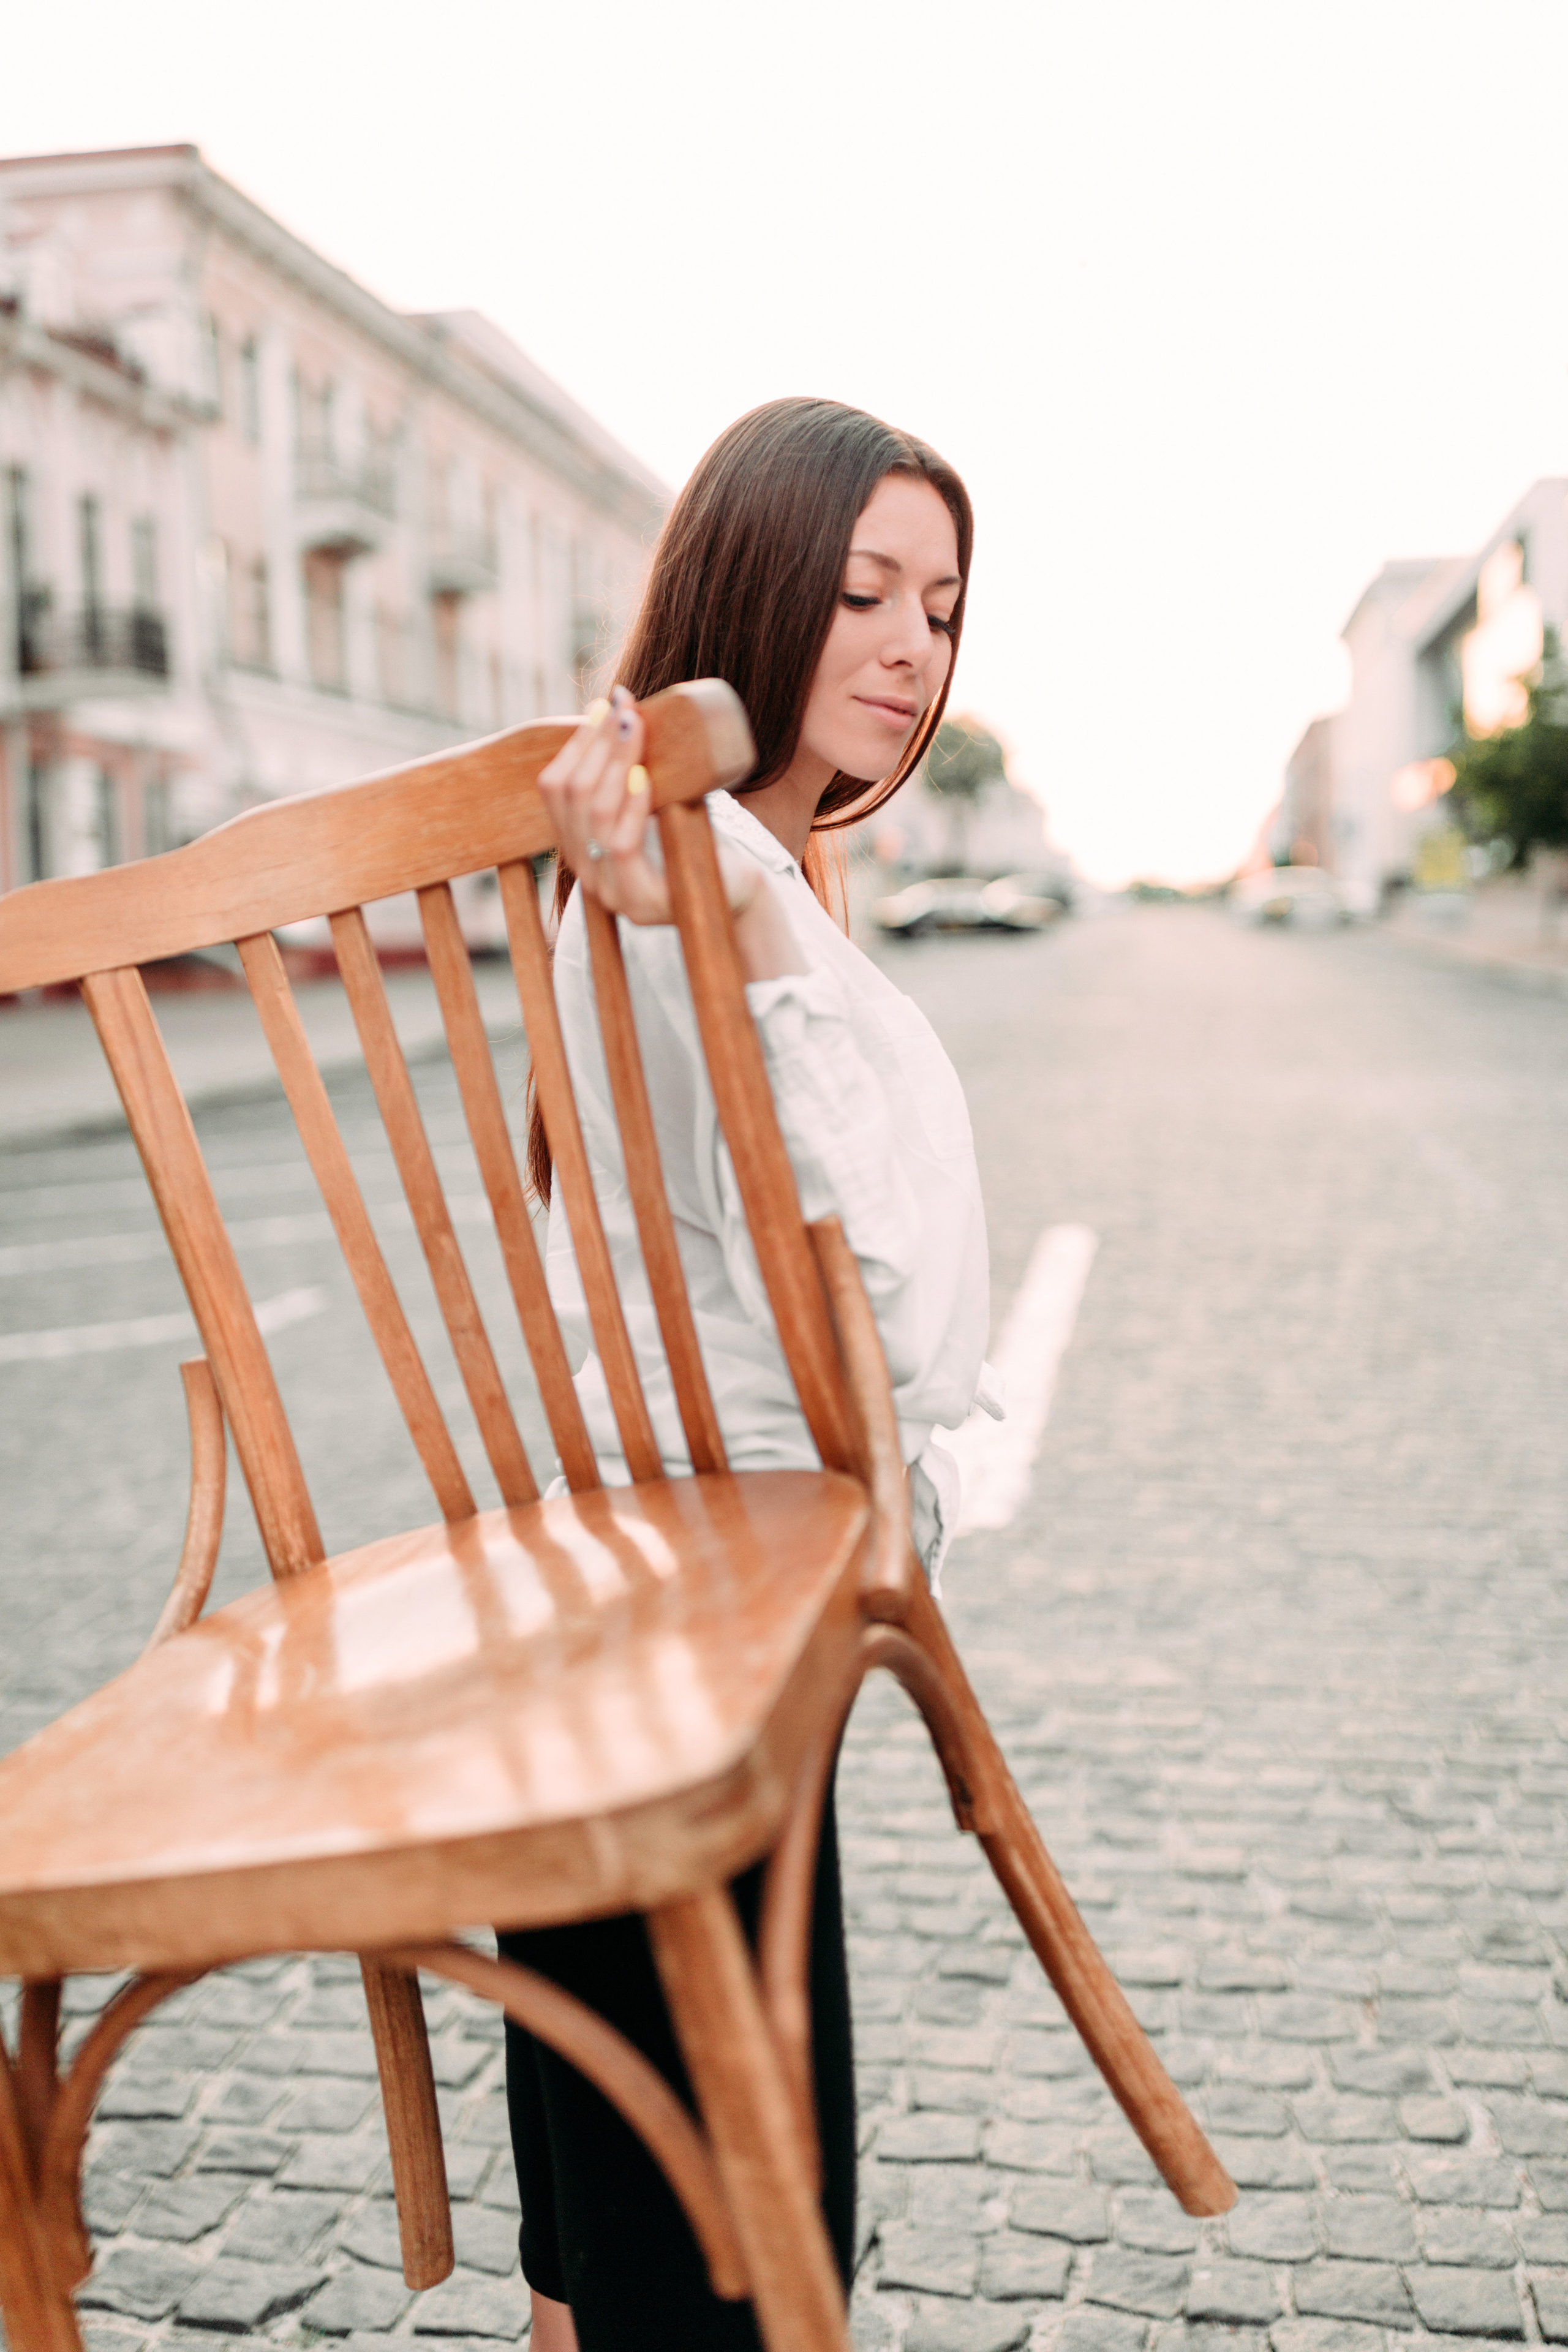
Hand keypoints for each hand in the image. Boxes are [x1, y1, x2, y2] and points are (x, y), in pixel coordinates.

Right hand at [538, 686, 805, 979]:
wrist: (736, 889)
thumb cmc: (695, 837)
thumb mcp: (656, 798)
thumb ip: (631, 770)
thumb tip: (617, 708)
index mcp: (581, 845)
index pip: (555, 787)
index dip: (577, 742)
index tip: (607, 706)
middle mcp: (586, 871)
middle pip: (572, 796)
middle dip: (597, 743)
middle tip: (624, 708)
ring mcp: (610, 891)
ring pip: (594, 816)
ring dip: (615, 763)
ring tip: (634, 728)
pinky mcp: (641, 902)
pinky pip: (622, 846)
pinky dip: (631, 806)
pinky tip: (645, 779)